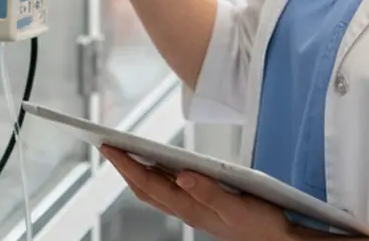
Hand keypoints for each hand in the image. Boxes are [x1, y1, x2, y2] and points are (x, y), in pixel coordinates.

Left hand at [100, 146, 300, 240]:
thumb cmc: (262, 224)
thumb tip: (181, 174)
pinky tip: (157, 166)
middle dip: (124, 167)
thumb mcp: (239, 206)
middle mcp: (187, 210)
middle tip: (106, 145)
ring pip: (154, 191)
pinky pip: (168, 192)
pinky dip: (155, 176)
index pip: (149, 183)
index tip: (108, 146)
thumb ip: (211, 192)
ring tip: (124, 152)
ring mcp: (192, 210)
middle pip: (144, 188)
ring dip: (136, 172)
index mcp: (191, 208)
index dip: (126, 164)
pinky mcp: (201, 208)